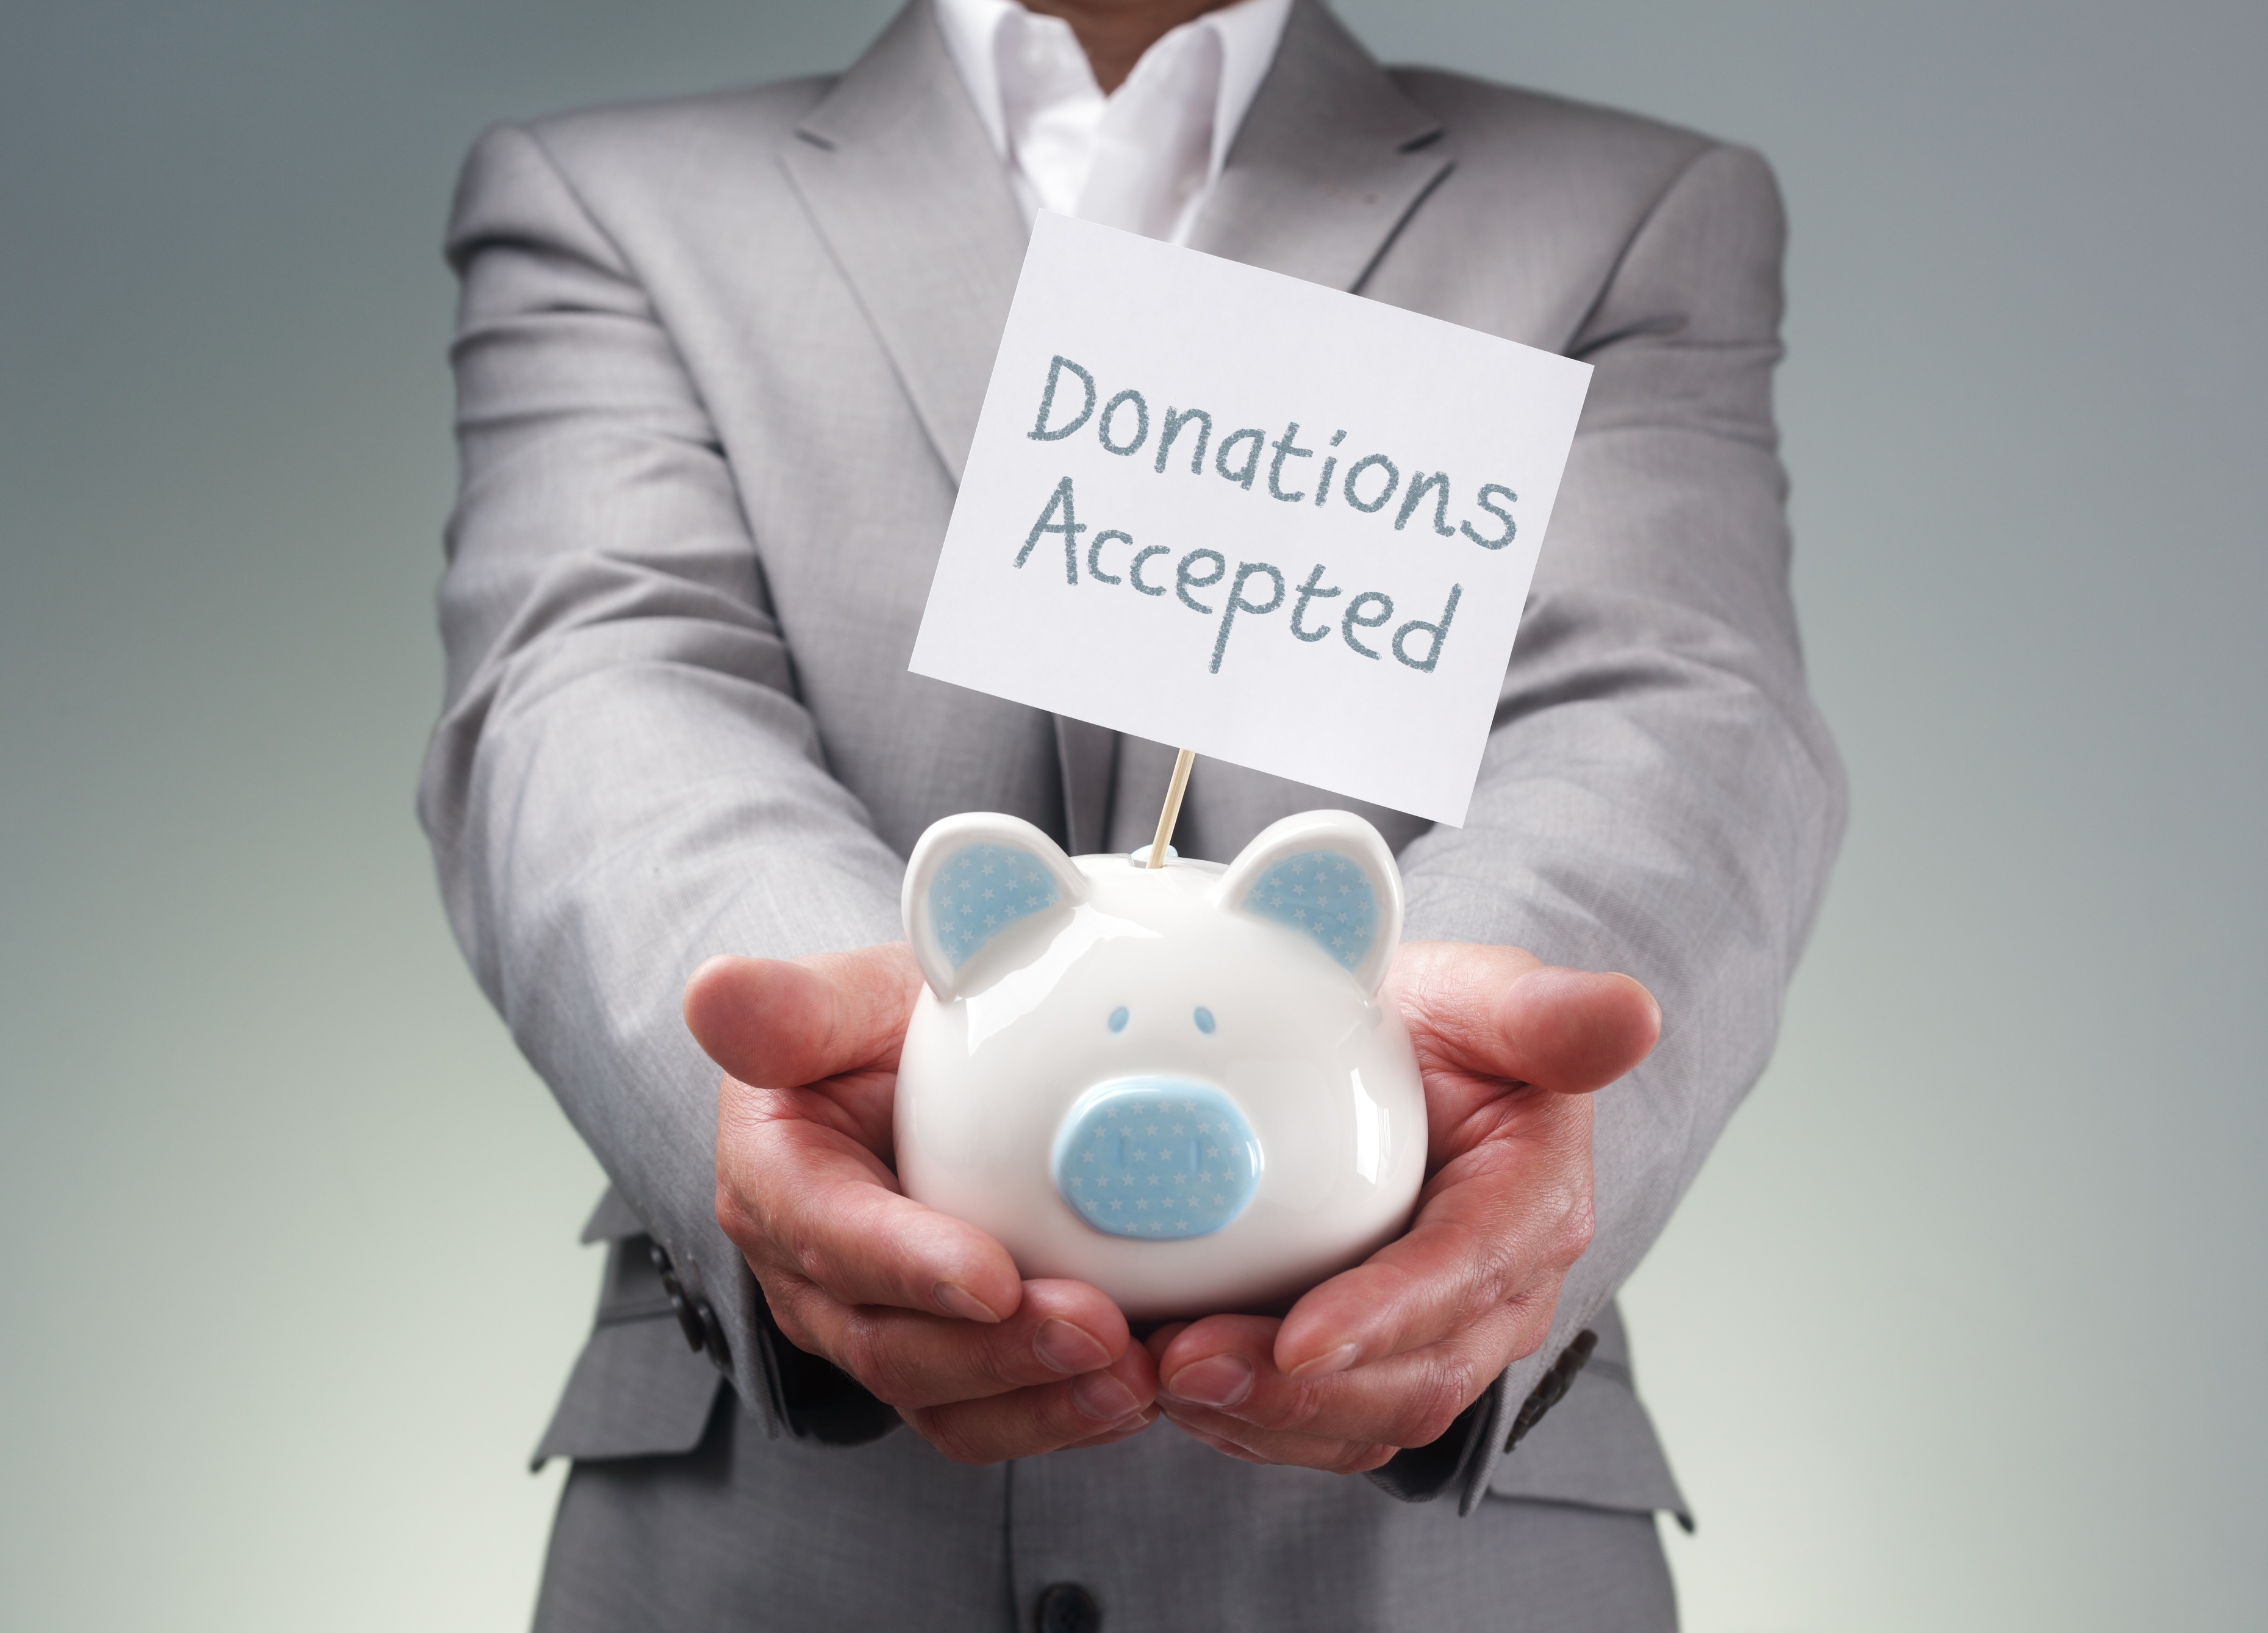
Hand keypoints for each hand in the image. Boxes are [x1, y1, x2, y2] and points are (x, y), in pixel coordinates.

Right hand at [687, 946, 1159, 1463]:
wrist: (908, 1071)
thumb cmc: (877, 1031)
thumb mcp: (843, 997)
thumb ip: (788, 1004)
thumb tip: (715, 993)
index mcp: (776, 1179)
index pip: (831, 1237)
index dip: (909, 1265)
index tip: (994, 1278)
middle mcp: (812, 1274)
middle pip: (891, 1344)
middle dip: (997, 1354)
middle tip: (1099, 1332)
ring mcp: (876, 1327)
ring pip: (944, 1401)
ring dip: (1040, 1404)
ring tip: (1131, 1381)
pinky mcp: (942, 1359)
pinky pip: (993, 1412)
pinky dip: (1064, 1413)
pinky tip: (1138, 1390)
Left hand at [1145, 942, 1658, 1473]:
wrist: (1410, 1064)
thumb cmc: (1447, 1032)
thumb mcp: (1490, 996)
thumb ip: (1549, 1012)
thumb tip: (1630, 1015)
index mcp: (1533, 1204)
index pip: (1464, 1274)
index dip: (1385, 1315)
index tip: (1298, 1337)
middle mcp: (1496, 1294)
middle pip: (1411, 1377)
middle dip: (1298, 1392)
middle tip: (1187, 1365)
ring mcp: (1436, 1340)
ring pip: (1361, 1420)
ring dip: (1260, 1419)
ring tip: (1163, 1381)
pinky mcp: (1376, 1363)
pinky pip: (1322, 1425)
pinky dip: (1247, 1422)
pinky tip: (1173, 1387)